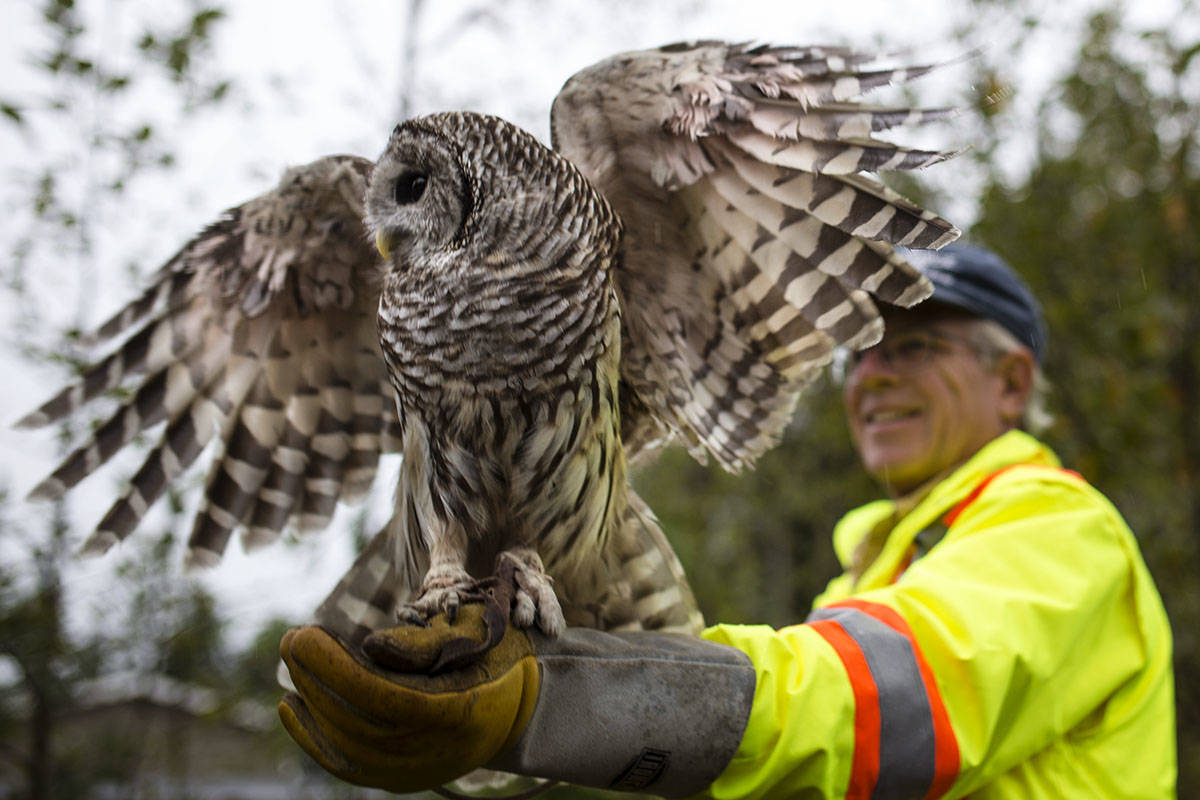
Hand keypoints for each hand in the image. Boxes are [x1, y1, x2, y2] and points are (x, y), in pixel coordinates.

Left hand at [278, 604, 539, 792]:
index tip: (305, 634)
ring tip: (292, 663)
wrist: (519, 707)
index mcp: (457, 712)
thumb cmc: (497, 657)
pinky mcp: (400, 779)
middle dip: (315, 677)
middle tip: (291, 639)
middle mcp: (434, 752)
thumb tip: (368, 647)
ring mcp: (415, 772)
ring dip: (310, 702)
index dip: (335, 667)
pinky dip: (314, 739)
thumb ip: (424, 643)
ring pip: (346, 744)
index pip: (379, 695)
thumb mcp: (474, 634)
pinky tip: (292, 706)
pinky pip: (348, 765)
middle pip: (356, 719)